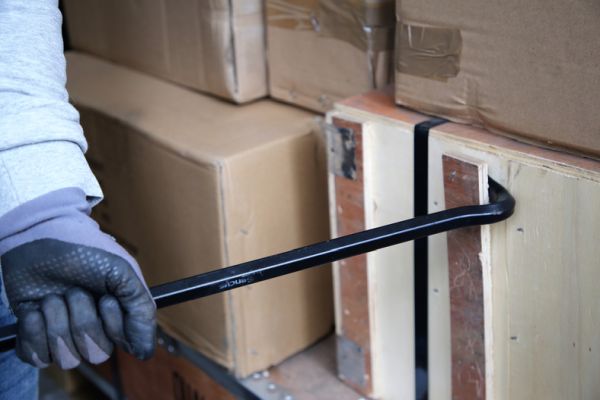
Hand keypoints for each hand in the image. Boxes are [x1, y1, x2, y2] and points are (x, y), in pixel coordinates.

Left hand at [0, 189, 155, 368]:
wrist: (38, 235)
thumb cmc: (85, 249)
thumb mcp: (122, 273)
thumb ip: (141, 311)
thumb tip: (145, 353)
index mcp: (116, 316)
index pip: (122, 345)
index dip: (112, 325)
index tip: (105, 299)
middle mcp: (92, 329)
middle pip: (94, 354)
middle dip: (83, 319)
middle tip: (75, 291)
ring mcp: (62, 334)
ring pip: (65, 357)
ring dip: (56, 321)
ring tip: (53, 296)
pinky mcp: (33, 337)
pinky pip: (36, 357)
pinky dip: (33, 330)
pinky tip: (34, 309)